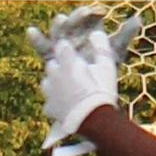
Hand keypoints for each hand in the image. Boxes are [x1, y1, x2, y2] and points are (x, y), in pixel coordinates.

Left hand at [37, 11, 122, 155]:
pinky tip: (69, 107)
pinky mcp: (49, 108)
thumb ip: (101, 47)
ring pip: (48, 82)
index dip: (69, 50)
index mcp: (67, 61)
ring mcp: (49, 92)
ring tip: (72, 91)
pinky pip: (50, 102)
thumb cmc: (102, 91)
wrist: (94, 122)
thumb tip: (96, 33)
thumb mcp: (107, 67)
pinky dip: (57, 103)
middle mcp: (54, 74)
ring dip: (57, 83)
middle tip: (77, 74)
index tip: (77, 55)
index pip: (62, 46)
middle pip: (53, 64)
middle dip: (61, 66)